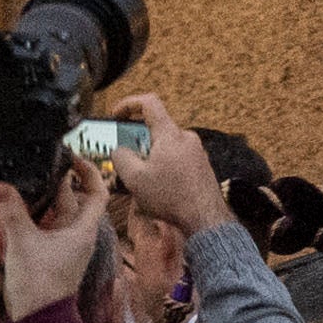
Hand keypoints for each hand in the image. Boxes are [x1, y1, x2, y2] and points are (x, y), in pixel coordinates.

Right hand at [0, 168, 98, 322]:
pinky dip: (33, 215)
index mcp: (82, 230)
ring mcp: (63, 245)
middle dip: (54, 182)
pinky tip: (15, 207)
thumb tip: (0, 185)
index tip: (72, 158)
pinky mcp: (49, 254)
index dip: (88, 172)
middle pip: (71, 199)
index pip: (96, 193)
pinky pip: (44, 226)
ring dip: (41, 199)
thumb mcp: (23, 243)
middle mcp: (76, 235)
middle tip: (34, 164)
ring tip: (21, 181)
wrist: (37, 321)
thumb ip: (12, 212)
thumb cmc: (39, 286)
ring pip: (55, 213)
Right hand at [106, 101, 236, 250]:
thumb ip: (121, 157)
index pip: (149, 103)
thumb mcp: (135, 178)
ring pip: (167, 146)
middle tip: (127, 158)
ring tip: (143, 181)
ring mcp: (196, 152)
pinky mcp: (201, 166)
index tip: (116, 115)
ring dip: (151, 158)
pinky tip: (160, 188)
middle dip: (138, 141)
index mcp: (170, 134)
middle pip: (157, 129)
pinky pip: (178, 158)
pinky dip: (165, 167)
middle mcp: (186, 138)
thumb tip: (119, 150)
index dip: (128, 104)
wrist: (205, 219)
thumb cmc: (171, 197)